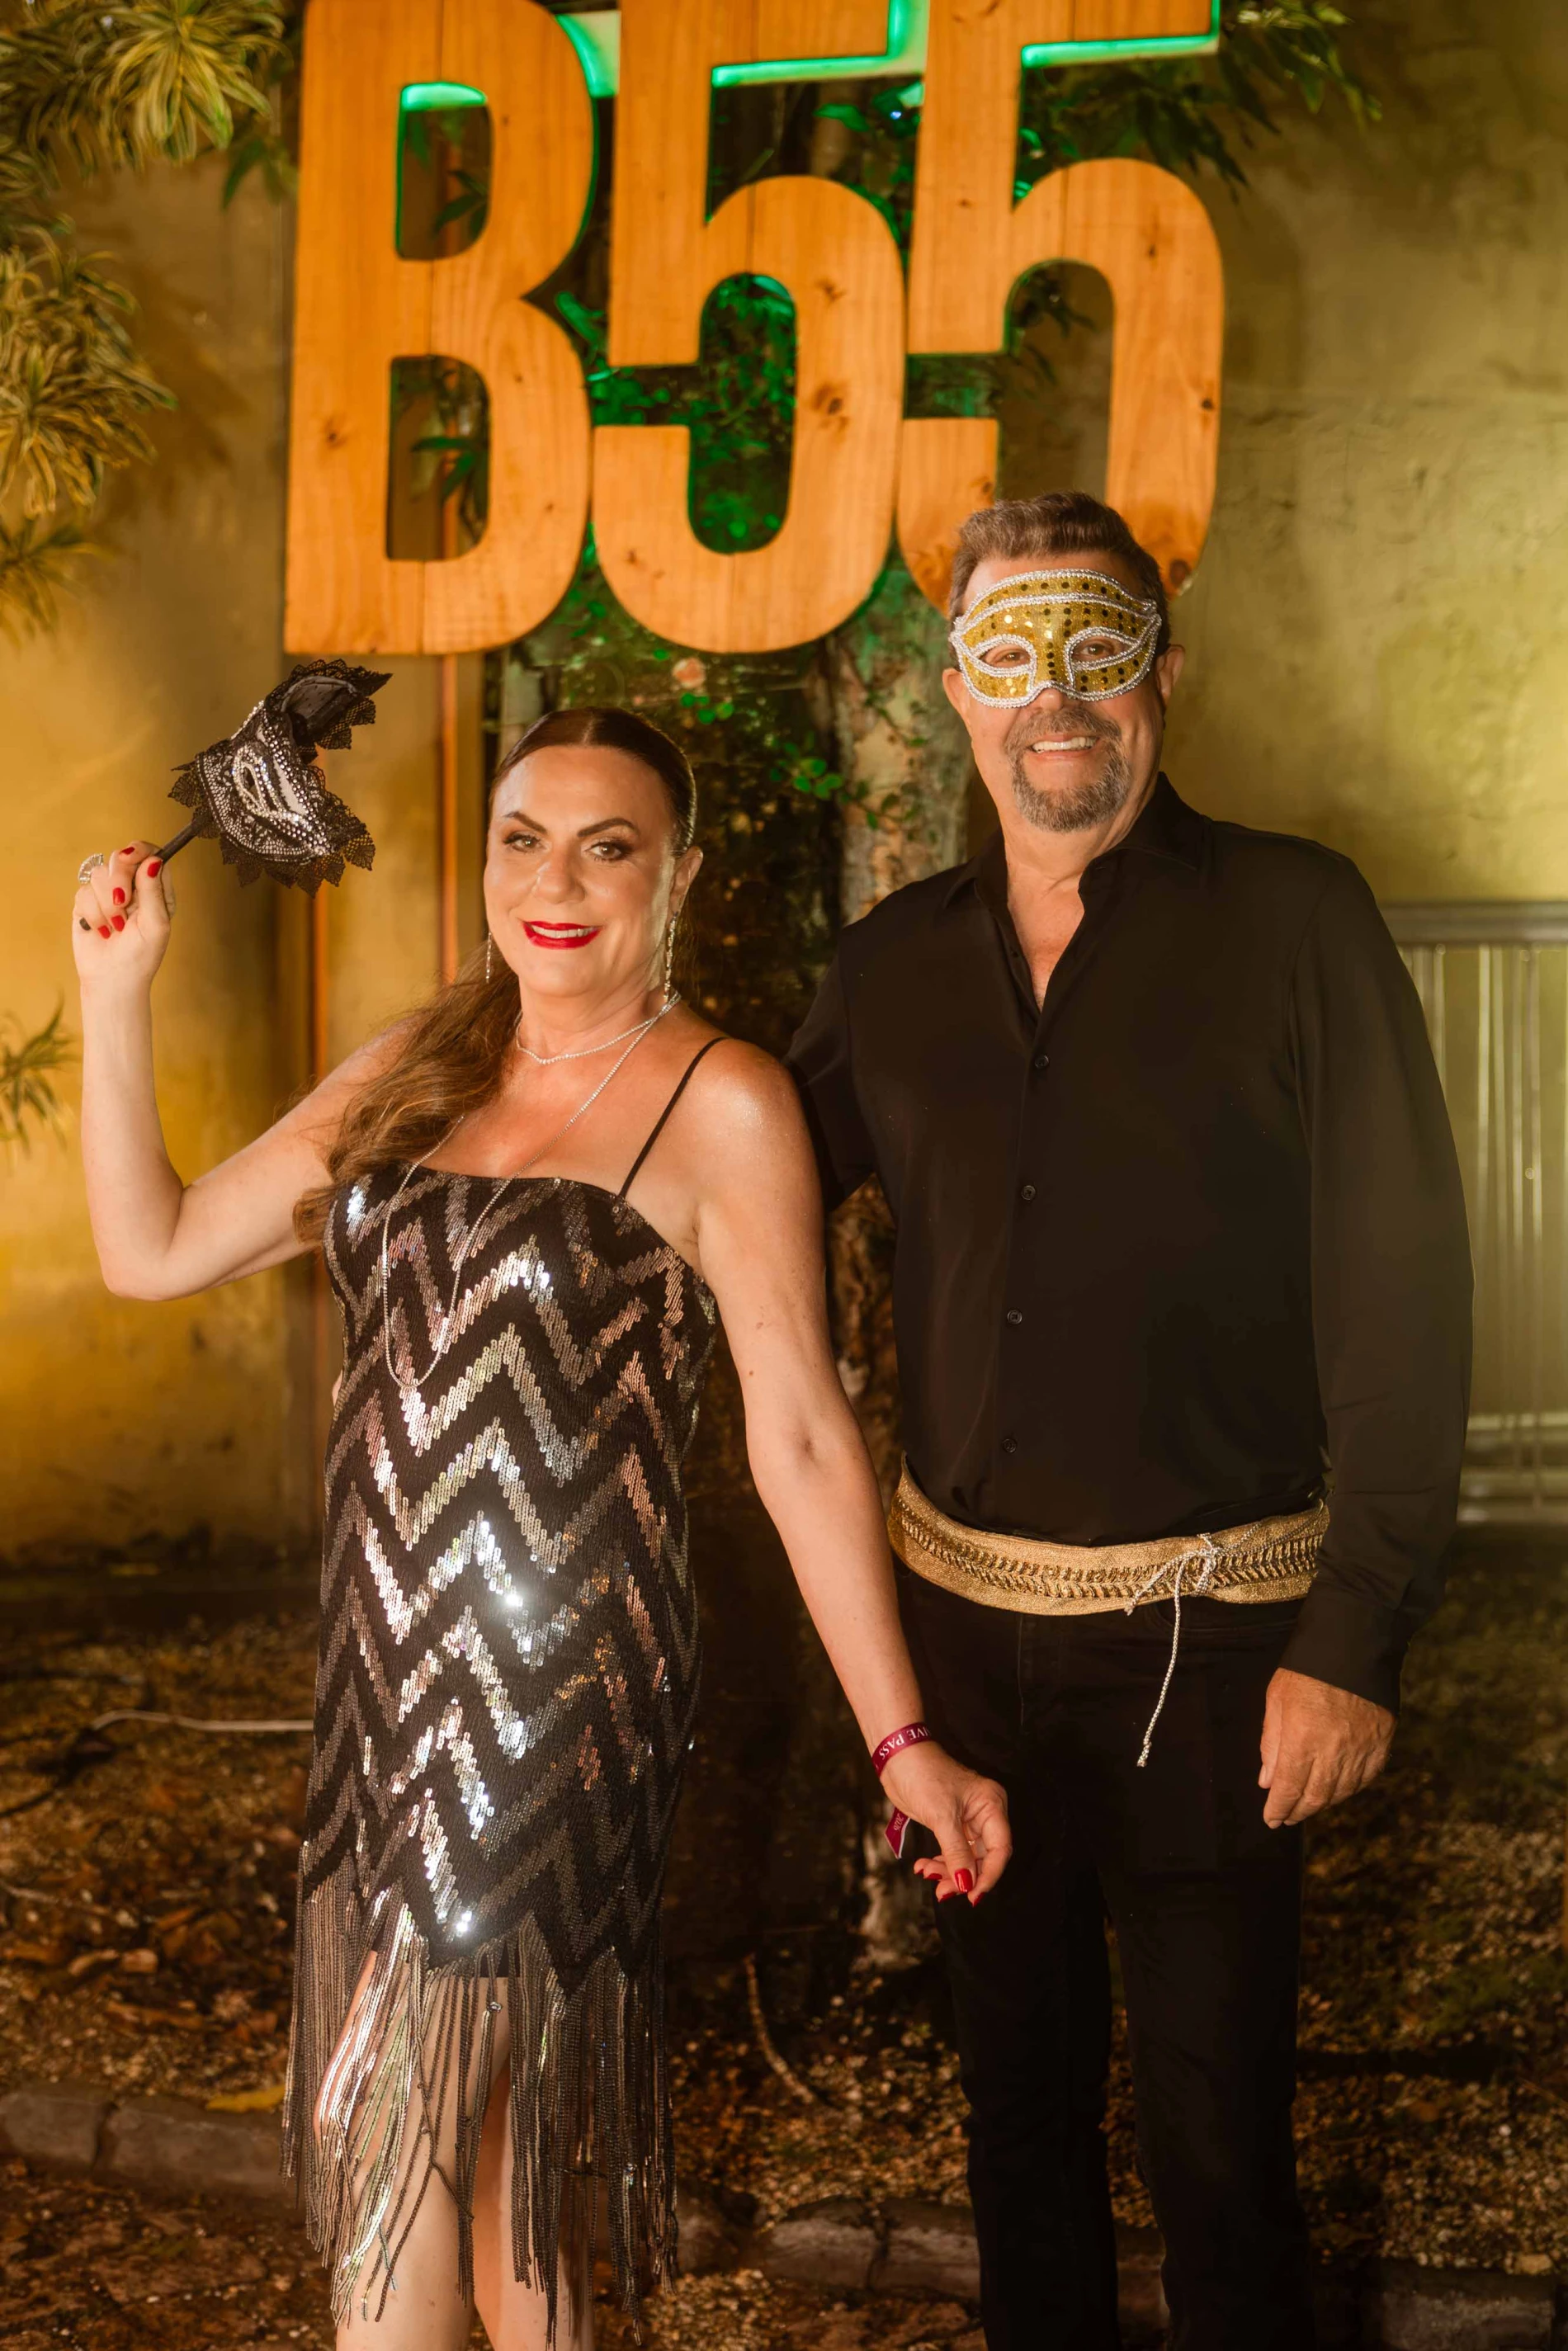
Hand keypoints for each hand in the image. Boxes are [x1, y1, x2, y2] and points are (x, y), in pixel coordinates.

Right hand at [72, 841, 173, 993]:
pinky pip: (83, 891)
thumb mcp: (156, 925)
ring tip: (115, 927)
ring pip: (99, 874)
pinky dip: (92, 913)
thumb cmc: (140, 957)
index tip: (129, 857)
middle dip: (118, 880)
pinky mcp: (87, 903)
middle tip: (122, 904)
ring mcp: (108, 894)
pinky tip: (101, 930)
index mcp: (156, 890)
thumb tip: (153, 860)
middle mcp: (133, 888)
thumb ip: (154, 891)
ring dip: (106, 904)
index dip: (139, 850)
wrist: (112, 980)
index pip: (150, 855)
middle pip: (120, 858)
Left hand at [879, 1740, 1011, 1904]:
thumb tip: (966, 1884)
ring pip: (966, 1858)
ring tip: (927, 1874)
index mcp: (992, 1805)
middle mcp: (984, 1814)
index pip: (1000, 1849)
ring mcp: (968, 1820)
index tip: (972, 1895)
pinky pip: (952, 1852)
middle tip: (943, 1891)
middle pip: (983, 1857)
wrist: (897, 1758)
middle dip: (963, 1876)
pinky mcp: (951, 1825)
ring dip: (947, 1871)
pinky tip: (923, 1866)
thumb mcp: (942, 1817)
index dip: (988, 1875)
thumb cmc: (924, 1775)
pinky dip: (939, 1862)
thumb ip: (956, 1853)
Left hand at [1259, 1666, 1393, 1826]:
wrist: (1355, 1645)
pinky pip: (1365, 1779)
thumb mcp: (1277, 1699)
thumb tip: (1267, 1781)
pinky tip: (1338, 1790)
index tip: (1271, 1819)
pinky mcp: (1381, 1744)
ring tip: (1308, 1805)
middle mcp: (1334, 1751)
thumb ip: (1272, 1743)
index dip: (1279, 1808)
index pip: (1289, 1788)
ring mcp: (1361, 1750)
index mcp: (1303, 1739)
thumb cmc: (1308, 1670)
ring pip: (1341, 1792)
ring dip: (1322, 1803)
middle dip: (1298, 1811)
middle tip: (1287, 1817)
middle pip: (1316, 1796)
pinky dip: (1349, 1790)